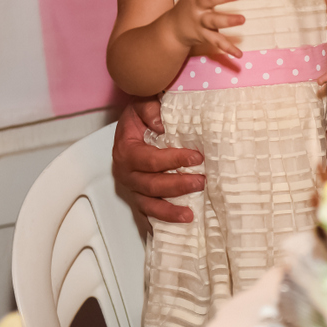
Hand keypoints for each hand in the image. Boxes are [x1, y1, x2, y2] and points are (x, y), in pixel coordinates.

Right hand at [112, 100, 204, 223]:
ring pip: (148, 203)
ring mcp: (132, 187)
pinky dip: (163, 218)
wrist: (133, 124)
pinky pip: (149, 211)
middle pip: (150, 185)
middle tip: (200, 181)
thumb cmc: (139, 116)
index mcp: (126, 150)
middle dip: (177, 186)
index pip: (150, 159)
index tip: (196, 158)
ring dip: (169, 210)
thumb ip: (149, 109)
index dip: (173, 160)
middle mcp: (126, 172)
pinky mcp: (139, 195)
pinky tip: (179, 223)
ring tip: (190, 214)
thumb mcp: (142, 104)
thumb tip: (161, 124)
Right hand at [169, 0, 243, 59]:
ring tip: (242, 19)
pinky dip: (228, 48)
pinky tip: (239, 54)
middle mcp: (197, 6)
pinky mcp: (202, 35)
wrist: (172, 29)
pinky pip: (216, 41)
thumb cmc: (191, 5)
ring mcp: (199, 21)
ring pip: (213, 21)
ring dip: (227, 20)